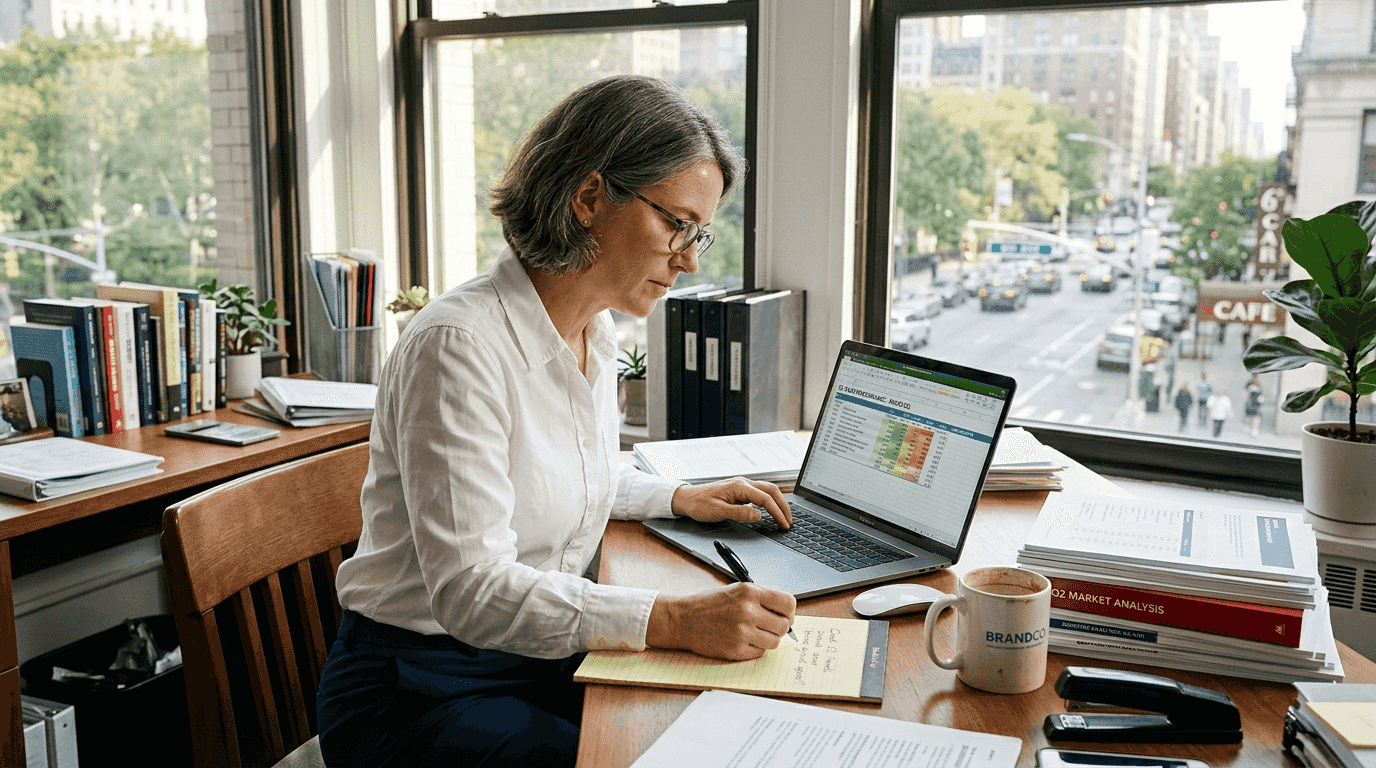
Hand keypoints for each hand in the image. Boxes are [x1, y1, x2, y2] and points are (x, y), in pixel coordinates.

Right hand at [646, 582, 796, 659]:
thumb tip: (787, 608)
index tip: (785, 614)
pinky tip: (741, 640)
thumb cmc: (710, 604)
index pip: (788, 603)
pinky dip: (755, 648)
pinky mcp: (736, 650)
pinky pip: (760, 652)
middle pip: (784, 625)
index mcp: (749, 592)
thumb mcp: (737, 590)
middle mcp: (748, 611)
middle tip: (768, 626)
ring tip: (753, 633)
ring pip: (775, 641)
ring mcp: (742, 632)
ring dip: (767, 639)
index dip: (789, 611)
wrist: (683, 619)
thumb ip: (762, 596)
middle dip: (779, 627)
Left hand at [671, 477, 791, 528]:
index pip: (765, 498)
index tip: (784, 524)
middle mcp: (743, 483)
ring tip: (784, 517)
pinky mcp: (739, 490)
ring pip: (767, 490)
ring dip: (778, 502)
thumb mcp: (718, 512)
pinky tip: (772, 509)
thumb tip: (759, 515)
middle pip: (772, 490)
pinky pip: (760, 492)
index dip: (777, 512)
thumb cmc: (699, 504)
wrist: (685, 498)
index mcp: (739, 486)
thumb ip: (740, 513)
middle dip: (783, 506)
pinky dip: (770, 501)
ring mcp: (742, 485)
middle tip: (790, 522)